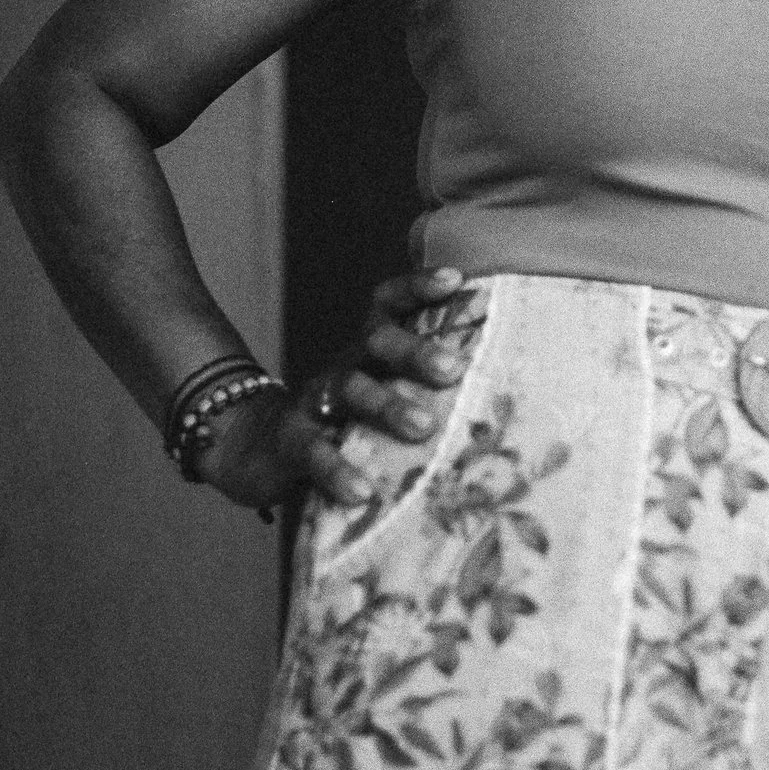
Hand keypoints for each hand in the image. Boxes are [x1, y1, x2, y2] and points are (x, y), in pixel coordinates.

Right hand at [194, 266, 471, 517]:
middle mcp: (345, 363)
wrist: (259, 448)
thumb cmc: (346, 418)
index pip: (390, 303)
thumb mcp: (382, 390)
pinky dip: (337, 470)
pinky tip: (363, 490)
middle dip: (415, 350)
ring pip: (351, 390)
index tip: (457, 279)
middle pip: (377, 341)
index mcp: (370, 347)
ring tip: (424, 427)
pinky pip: (314, 451)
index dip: (418, 285)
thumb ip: (428, 385)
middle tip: (453, 368)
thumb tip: (509, 391)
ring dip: (387, 406)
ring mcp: (315, 400)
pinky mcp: (292, 441)